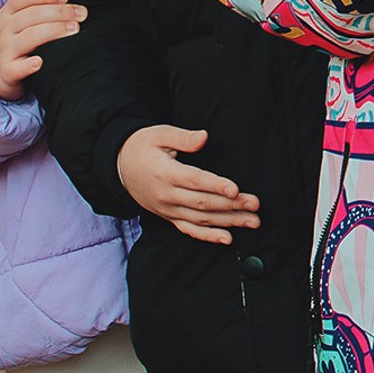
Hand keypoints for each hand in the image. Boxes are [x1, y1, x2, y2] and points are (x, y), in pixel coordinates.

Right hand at [0, 0, 84, 99]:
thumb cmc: (15, 43)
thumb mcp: (17, 22)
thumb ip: (37, 10)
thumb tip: (72, 5)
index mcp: (8, 13)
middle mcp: (4, 29)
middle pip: (31, 14)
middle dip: (60, 12)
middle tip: (81, 14)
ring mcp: (4, 51)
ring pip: (29, 37)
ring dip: (54, 30)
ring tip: (75, 29)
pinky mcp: (7, 72)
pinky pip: (16, 69)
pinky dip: (28, 66)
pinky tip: (40, 62)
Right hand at [117, 126, 260, 244]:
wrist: (119, 167)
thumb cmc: (142, 147)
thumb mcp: (159, 134)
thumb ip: (183, 137)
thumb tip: (204, 137)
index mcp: (164, 173)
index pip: (195, 181)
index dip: (216, 185)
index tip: (236, 190)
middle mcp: (166, 195)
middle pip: (203, 203)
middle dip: (232, 205)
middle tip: (255, 204)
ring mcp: (167, 209)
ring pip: (201, 219)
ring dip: (229, 222)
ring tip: (252, 221)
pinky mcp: (169, 217)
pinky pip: (189, 230)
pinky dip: (208, 236)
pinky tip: (227, 238)